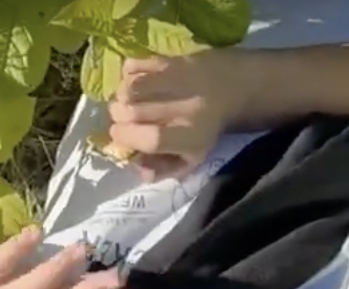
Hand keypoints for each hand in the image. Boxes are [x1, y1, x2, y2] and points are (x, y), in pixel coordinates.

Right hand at [107, 52, 247, 180]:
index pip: (151, 139)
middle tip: (122, 120)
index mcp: (191, 137)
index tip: (119, 136)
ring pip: (130, 87)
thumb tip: (138, 169)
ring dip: (119, 97)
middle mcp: (185, 107)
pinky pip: (135, 64)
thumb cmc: (203, 129)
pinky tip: (134, 82)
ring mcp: (176, 79)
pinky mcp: (170, 59)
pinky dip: (127, 74)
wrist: (230, 87)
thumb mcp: (191, 158)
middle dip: (118, 118)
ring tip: (126, 102)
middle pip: (133, 112)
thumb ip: (163, 169)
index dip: (127, 138)